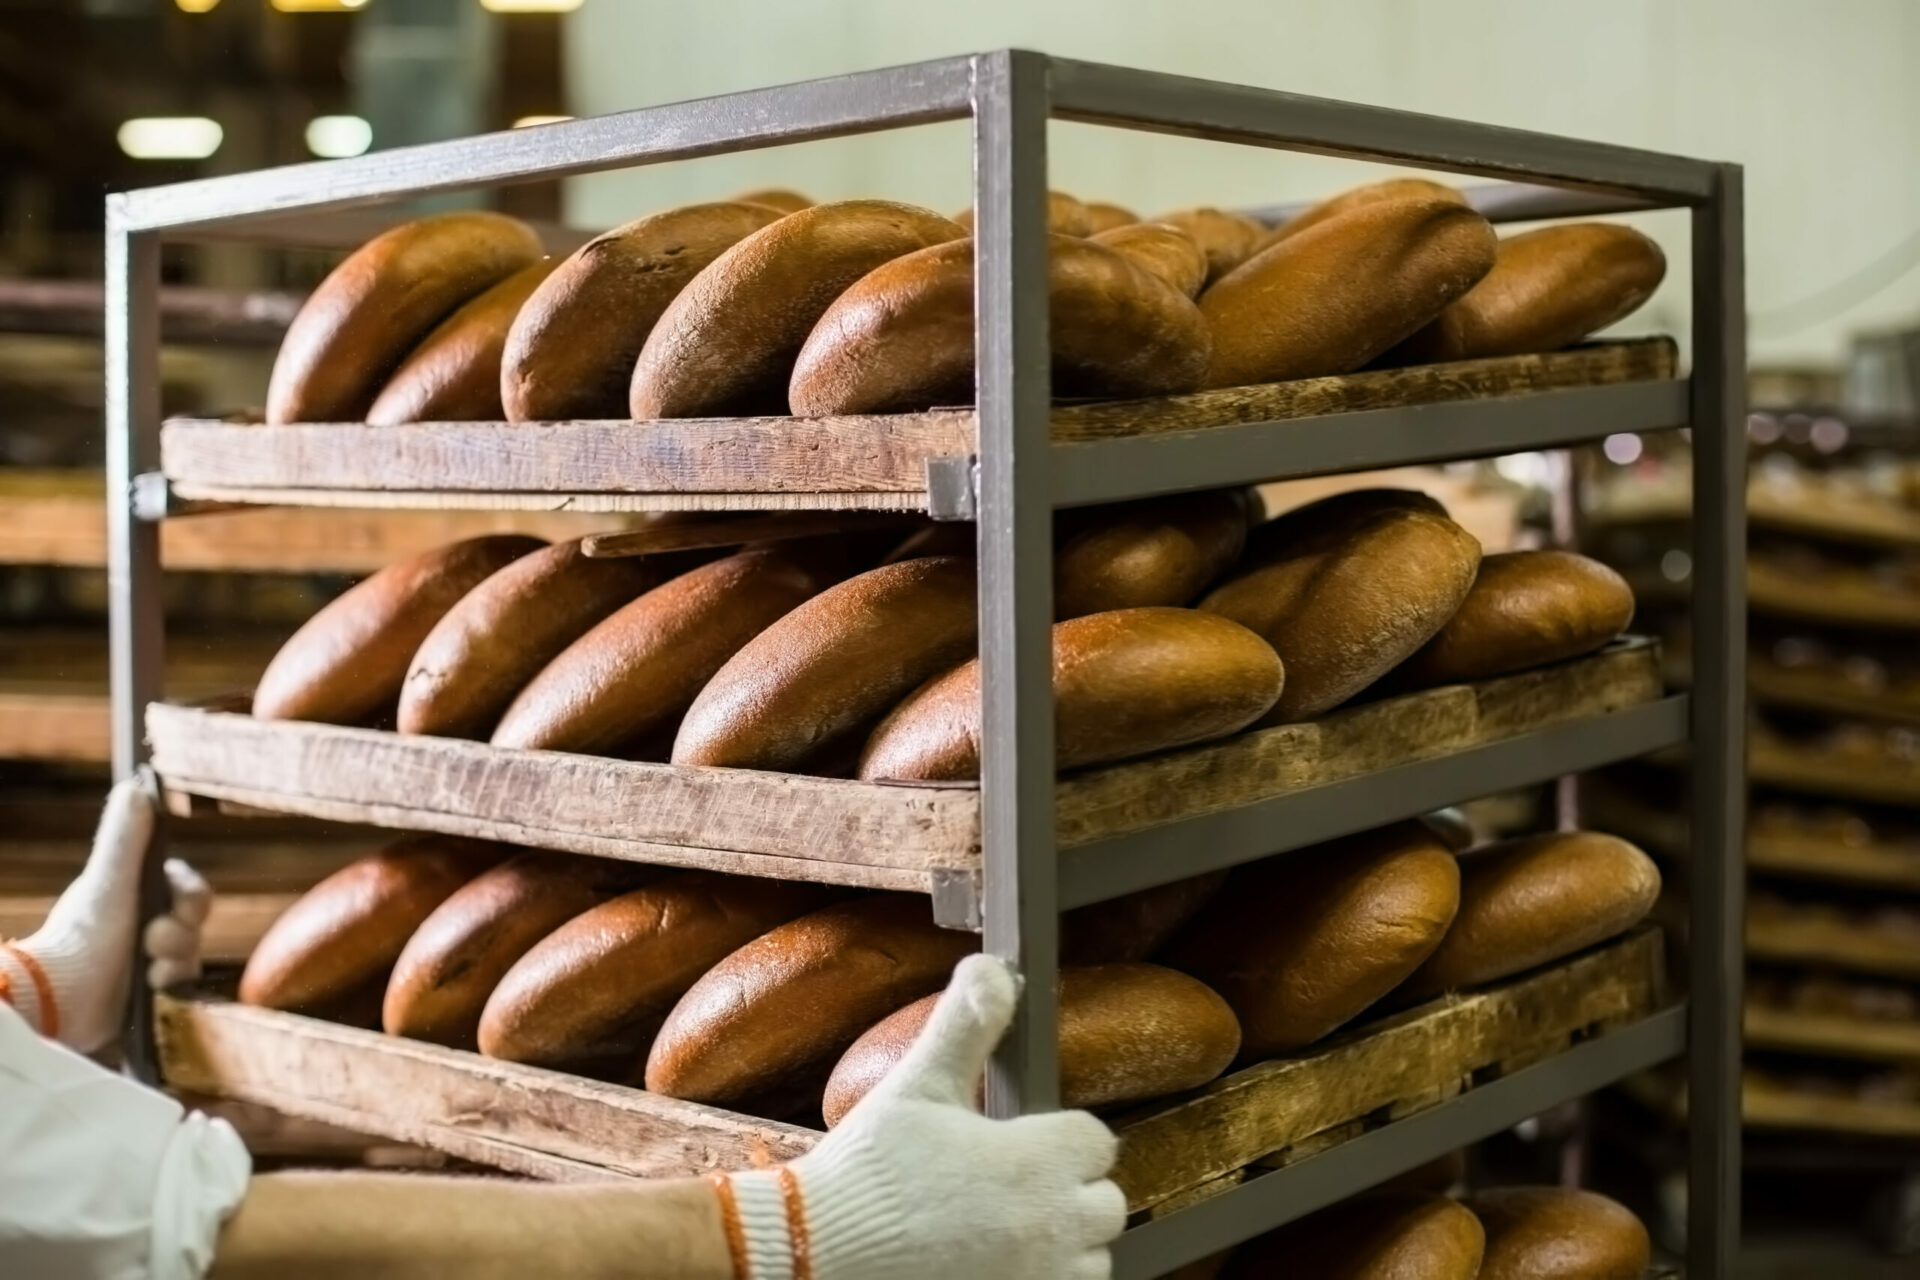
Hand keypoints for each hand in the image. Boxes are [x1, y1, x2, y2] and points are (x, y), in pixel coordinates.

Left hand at [0, 770, 207, 1052]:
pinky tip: (151, 993)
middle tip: (152, 941)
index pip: (190, 891)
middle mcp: (142, 927)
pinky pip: (183, 987)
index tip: (177, 905)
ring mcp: (146, 963)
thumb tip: (136, 784)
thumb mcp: (107, 882)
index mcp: (135, 896)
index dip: (191, 898)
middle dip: (180, 934)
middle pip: (194, 924)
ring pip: (192, 956)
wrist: (60, 1002)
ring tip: (148, 974)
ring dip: (175, 962)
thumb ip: (123, 836)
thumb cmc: (82, 937)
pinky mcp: (148, 998)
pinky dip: (172, 987)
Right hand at [718, 954, 1125, 1279]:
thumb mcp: (918, 1084)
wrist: (815, 1253)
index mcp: (1036, 1163)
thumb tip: (995, 968)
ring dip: (1063, 1245)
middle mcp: (1052, 1228)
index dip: (1063, 1135)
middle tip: (1013, 1185)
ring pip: (1092, 1261)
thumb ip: (967, 1023)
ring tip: (1005, 1228)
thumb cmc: (868, 1172)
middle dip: (1070, 1191)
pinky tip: (995, 1263)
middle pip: (1106, 1204)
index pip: (1097, 1141)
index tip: (1024, 1139)